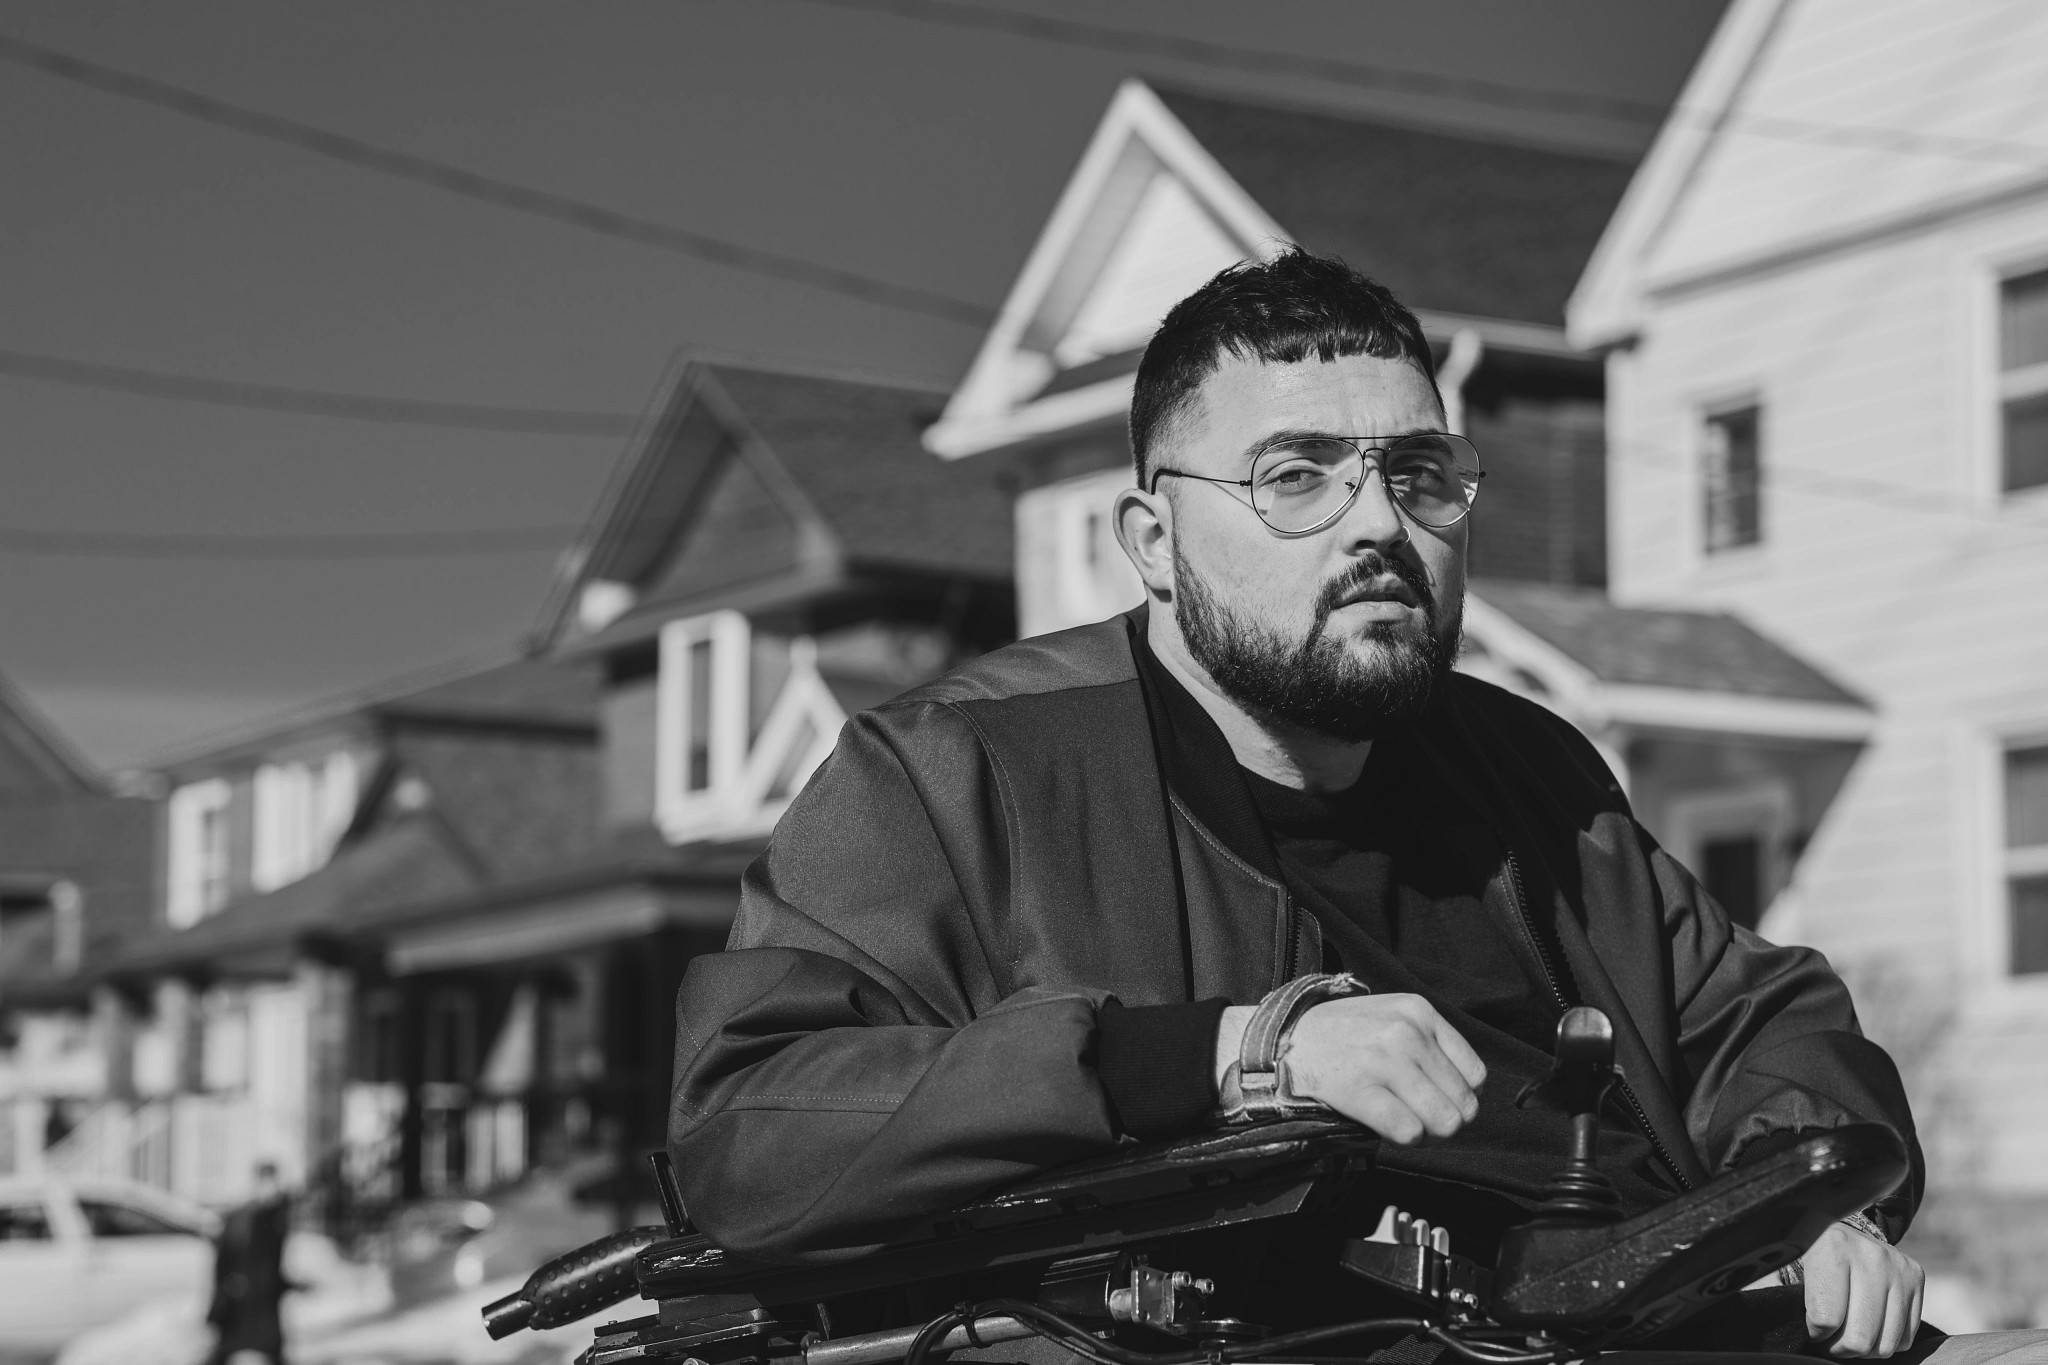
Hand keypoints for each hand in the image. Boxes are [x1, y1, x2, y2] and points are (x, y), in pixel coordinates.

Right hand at [1215, 994, 1485, 1143]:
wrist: (1283, 1040)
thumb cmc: (1340, 1034)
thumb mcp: (1391, 1016)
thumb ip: (1430, 1043)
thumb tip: (1466, 1093)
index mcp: (1419, 1011)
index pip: (1475, 1076)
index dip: (1460, 1097)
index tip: (1437, 1101)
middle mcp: (1406, 1033)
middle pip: (1464, 1105)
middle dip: (1444, 1121)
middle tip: (1419, 1118)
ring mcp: (1383, 1060)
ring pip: (1445, 1122)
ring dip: (1426, 1133)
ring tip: (1403, 1122)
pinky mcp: (1360, 1089)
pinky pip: (1409, 1131)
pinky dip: (1403, 1139)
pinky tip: (1386, 1127)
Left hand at [1802, 1221, 1924, 1356]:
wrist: (1844, 1228)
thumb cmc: (1813, 1256)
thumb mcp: (1794, 1267)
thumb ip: (1797, 1299)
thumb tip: (1804, 1337)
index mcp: (1832, 1247)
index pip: (1826, 1319)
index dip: (1815, 1333)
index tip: (1811, 1328)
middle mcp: (1871, 1255)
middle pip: (1860, 1337)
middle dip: (1840, 1348)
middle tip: (1830, 1341)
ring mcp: (1898, 1266)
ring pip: (1886, 1343)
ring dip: (1863, 1350)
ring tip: (1848, 1336)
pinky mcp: (1916, 1276)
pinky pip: (1906, 1337)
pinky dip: (1885, 1342)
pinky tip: (1869, 1328)